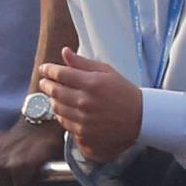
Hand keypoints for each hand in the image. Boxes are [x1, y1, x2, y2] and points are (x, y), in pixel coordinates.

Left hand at [37, 50, 144, 166]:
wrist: (141, 118)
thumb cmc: (124, 92)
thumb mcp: (106, 72)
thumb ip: (83, 63)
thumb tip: (64, 52)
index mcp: (91, 83)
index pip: (60, 74)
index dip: (48, 70)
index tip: (44, 68)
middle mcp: (85, 102)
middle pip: (55, 91)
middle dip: (47, 84)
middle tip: (45, 81)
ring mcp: (83, 119)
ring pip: (56, 107)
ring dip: (53, 99)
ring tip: (56, 95)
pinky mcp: (83, 133)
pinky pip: (63, 122)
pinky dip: (61, 114)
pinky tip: (65, 109)